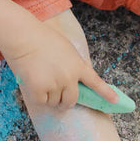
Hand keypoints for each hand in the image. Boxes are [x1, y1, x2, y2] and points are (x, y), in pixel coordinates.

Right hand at [3, 23, 118, 109]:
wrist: (24, 37)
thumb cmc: (42, 38)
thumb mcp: (66, 49)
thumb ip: (73, 64)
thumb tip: (74, 80)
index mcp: (78, 65)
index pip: (95, 82)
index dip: (106, 93)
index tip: (115, 101)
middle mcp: (69, 77)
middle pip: (72, 100)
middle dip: (65, 102)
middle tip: (58, 98)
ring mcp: (55, 84)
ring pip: (55, 102)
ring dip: (49, 97)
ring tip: (41, 79)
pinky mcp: (40, 90)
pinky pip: (42, 102)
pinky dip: (38, 96)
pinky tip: (34, 82)